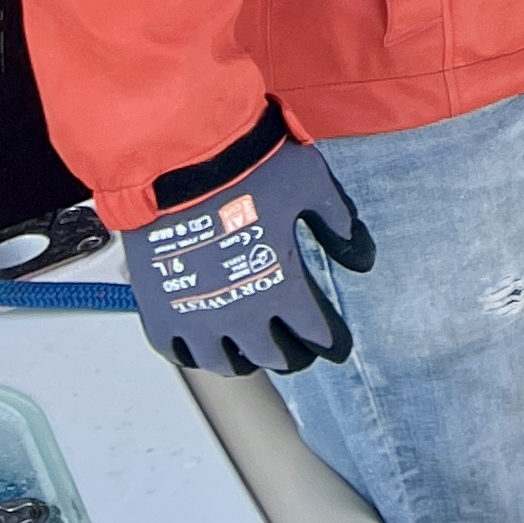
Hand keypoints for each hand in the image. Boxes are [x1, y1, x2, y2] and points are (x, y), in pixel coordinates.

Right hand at [125, 119, 373, 375]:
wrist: (185, 160)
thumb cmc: (252, 168)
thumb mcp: (312, 187)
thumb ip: (339, 224)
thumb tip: (363, 260)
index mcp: (283, 288)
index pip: (316, 333)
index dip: (331, 341)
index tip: (338, 345)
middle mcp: (241, 316)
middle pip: (274, 355)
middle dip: (293, 354)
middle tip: (299, 349)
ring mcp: (197, 320)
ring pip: (227, 362)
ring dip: (246, 358)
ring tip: (254, 349)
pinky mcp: (160, 314)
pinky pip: (180, 353)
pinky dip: (198, 353)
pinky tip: (207, 344)